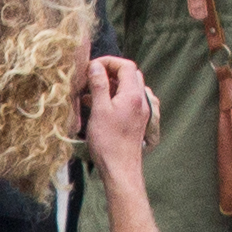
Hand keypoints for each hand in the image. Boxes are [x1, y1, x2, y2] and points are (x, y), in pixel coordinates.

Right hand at [79, 54, 154, 180]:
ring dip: (110, 85)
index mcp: (134, 94)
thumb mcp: (99, 110)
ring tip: (90, 91)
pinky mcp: (137, 120)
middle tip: (91, 77)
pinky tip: (97, 105)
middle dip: (110, 72)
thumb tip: (95, 65)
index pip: (126, 65)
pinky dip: (113, 97)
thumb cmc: (108, 141)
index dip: (109, 62)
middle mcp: (141, 100)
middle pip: (129, 74)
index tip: (91, 67)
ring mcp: (141, 110)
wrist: (120, 169)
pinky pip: (127, 100)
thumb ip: (99, 85)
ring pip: (128, 88)